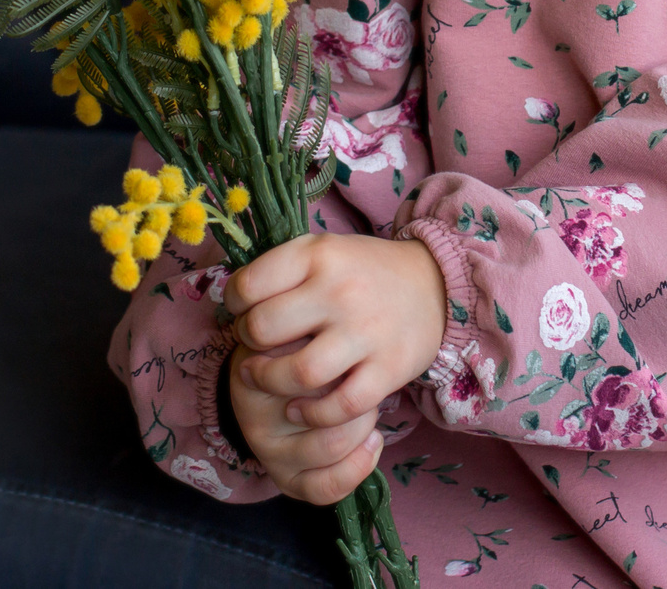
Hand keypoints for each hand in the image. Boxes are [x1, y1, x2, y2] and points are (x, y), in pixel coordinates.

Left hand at [227, 231, 447, 500]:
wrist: (435, 284)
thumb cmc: (362, 272)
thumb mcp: (323, 251)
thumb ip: (280, 270)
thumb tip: (231, 304)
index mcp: (318, 254)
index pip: (248, 286)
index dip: (235, 305)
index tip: (243, 312)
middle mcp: (340, 290)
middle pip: (264, 330)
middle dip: (248, 345)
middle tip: (256, 348)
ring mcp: (366, 331)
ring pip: (297, 373)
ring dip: (271, 383)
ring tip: (266, 381)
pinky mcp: (389, 368)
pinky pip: (339, 405)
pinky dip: (312, 414)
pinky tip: (301, 408)